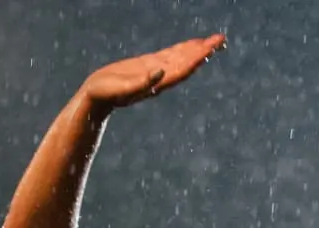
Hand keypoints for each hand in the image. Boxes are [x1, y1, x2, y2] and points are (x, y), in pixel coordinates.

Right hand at [82, 35, 225, 108]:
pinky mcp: (146, 65)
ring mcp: (155, 71)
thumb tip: (160, 72)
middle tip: (222, 38)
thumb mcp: (122, 88)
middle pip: (187, 61)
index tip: (212, 47)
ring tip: (213, 40)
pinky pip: (169, 56)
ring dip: (196, 49)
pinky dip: (182, 49)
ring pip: (180, 57)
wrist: (96, 98)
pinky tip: (190, 45)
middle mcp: (160, 76)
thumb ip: (141, 83)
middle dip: (204, 50)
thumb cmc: (106, 95)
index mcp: (158, 82)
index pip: (183, 67)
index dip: (198, 57)